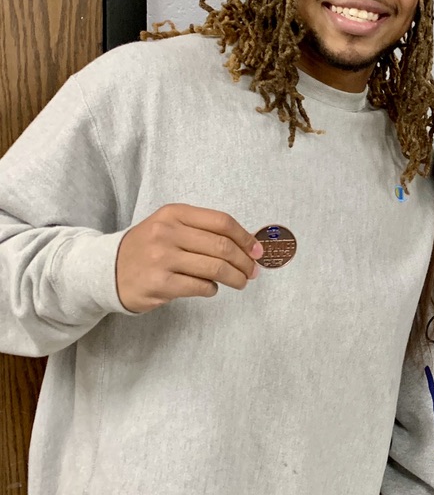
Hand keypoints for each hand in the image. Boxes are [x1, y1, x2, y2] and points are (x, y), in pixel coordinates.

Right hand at [115, 204, 263, 312]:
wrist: (106, 269)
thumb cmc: (148, 247)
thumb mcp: (170, 226)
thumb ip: (203, 230)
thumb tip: (247, 245)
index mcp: (174, 213)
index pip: (221, 222)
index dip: (245, 237)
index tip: (257, 250)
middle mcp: (167, 232)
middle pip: (222, 246)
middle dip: (244, 261)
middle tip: (253, 271)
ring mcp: (161, 258)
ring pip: (214, 268)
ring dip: (235, 277)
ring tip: (241, 282)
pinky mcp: (158, 284)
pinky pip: (199, 287)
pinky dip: (212, 289)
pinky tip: (211, 289)